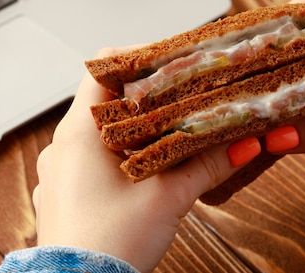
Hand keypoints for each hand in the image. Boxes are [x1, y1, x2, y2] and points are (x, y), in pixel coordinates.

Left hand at [32, 47, 260, 272]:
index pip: (102, 68)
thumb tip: (244, 143)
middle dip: (147, 98)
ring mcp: (61, 170)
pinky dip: (120, 156)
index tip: (171, 61)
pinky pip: (91, 159)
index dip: (138, 56)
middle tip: (183, 100)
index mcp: (80, 132)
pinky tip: (146, 171)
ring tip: (171, 136)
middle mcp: (63, 145)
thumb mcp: (168, 199)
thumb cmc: (110, 247)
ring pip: (100, 132)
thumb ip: (207, 165)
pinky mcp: (64, 193)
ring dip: (136, 130)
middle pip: (105, 99)